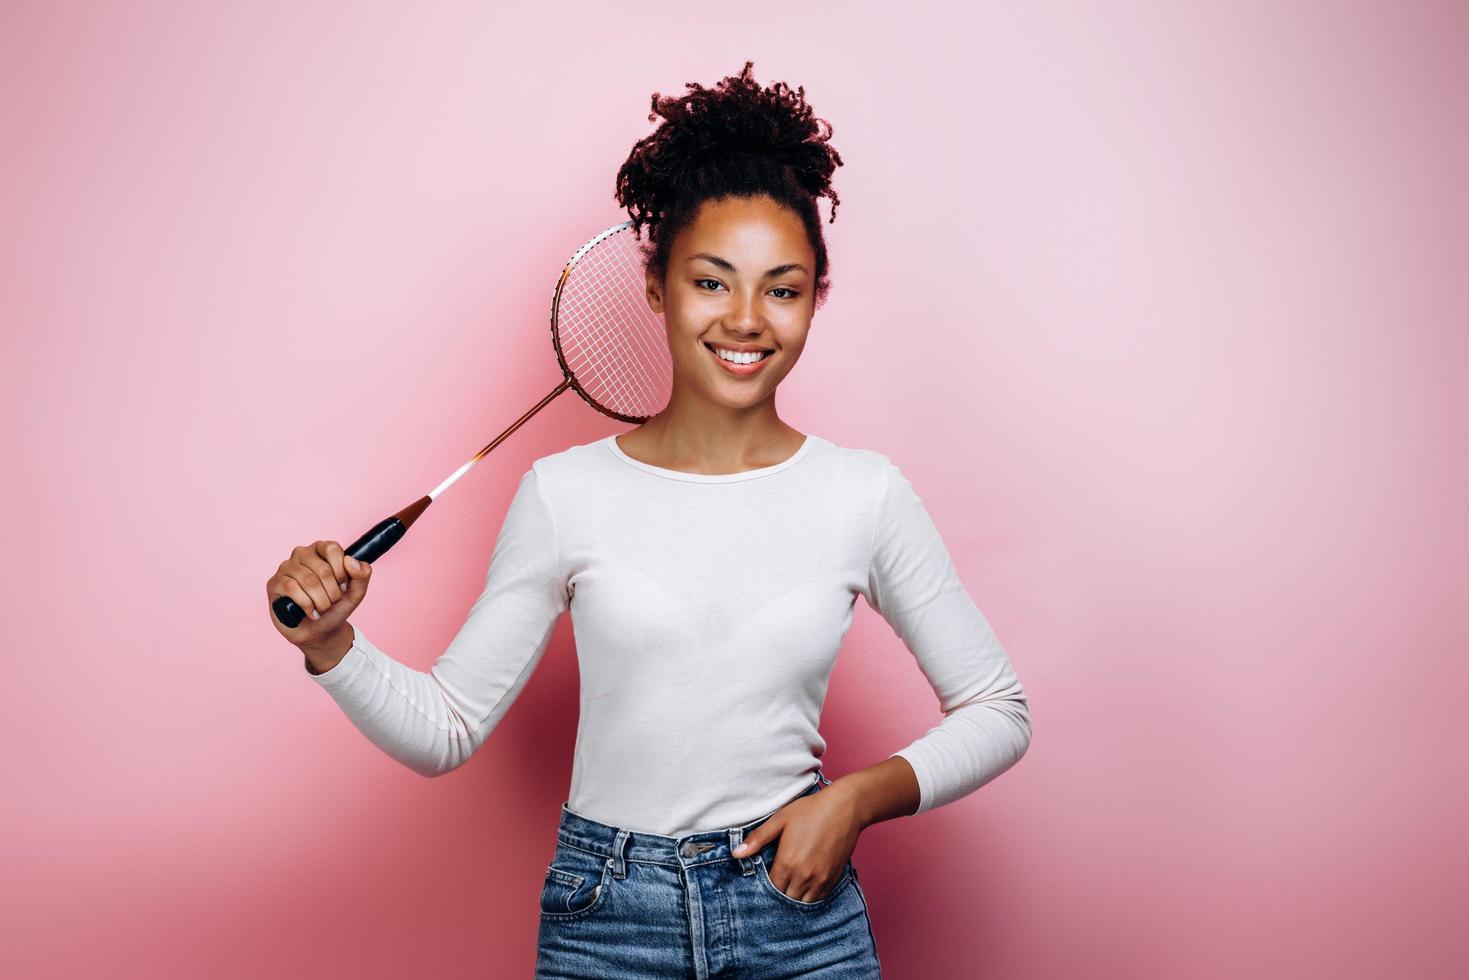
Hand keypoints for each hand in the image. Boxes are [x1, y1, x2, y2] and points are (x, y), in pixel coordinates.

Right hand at [266, 539, 371, 650]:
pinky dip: (307, 605)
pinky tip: (311, 613)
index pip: (332, 548)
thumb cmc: (336, 607)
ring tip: (322, 608)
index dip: (341, 571)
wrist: (321, 631)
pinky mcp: (274, 583)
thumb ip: (362, 574)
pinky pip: (292, 589)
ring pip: (308, 580)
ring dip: (321, 601)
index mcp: (321, 550)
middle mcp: (302, 554)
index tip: (343, 585)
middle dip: (333, 592)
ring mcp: (286, 568)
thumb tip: (350, 561)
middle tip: (332, 601)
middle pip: (322, 569)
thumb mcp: (356, 591)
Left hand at [731, 781, 863, 902]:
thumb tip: (737, 853)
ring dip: (795, 897)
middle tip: (776, 884)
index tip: (765, 880)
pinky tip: (806, 885)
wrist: (845, 808)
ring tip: (790, 886)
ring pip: (802, 902)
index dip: (766, 887)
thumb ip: (758, 838)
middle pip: (786, 898)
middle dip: (779, 894)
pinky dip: (810, 896)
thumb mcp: (780, 820)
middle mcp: (804, 875)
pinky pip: (818, 898)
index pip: (771, 888)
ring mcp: (821, 879)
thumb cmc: (810, 810)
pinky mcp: (834, 878)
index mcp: (787, 862)